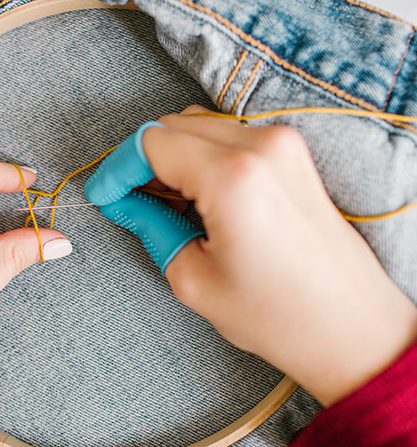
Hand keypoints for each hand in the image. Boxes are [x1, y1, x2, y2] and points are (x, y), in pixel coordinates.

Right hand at [85, 106, 416, 405]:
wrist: (349, 326)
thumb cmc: (276, 315)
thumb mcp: (192, 277)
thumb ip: (149, 224)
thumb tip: (120, 199)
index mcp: (232, 177)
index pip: (151, 143)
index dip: (117, 168)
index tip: (103, 194)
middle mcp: (261, 145)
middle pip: (173, 126)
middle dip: (141, 160)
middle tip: (126, 199)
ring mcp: (283, 144)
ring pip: (200, 126)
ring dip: (171, 155)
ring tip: (160, 200)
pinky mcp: (293, 153)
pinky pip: (228, 135)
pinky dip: (201, 155)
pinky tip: (194, 193)